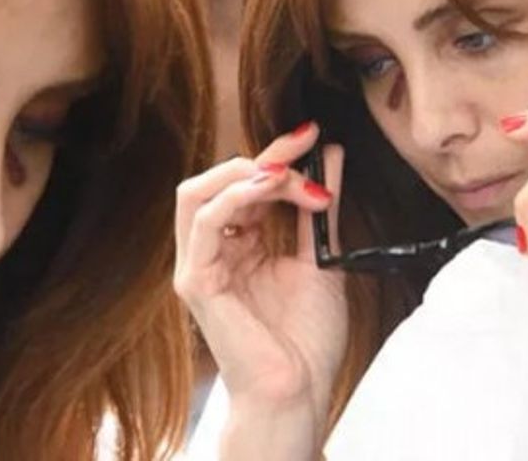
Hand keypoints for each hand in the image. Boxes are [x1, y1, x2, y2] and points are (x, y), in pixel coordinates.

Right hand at [174, 121, 347, 459]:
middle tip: (302, 149)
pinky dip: (234, 196)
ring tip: (288, 176)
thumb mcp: (321, 258)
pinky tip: (269, 189)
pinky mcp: (196, 282)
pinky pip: (204, 223)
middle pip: (215, 180)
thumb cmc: (306, 340)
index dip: (275, 155)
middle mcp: (212, 253)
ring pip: (197, 192)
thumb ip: (320, 209)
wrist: (300, 392)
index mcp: (237, 247)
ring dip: (247, 173)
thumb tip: (330, 156)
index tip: (313, 135)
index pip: (243, 185)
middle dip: (261, 157)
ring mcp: (199, 267)